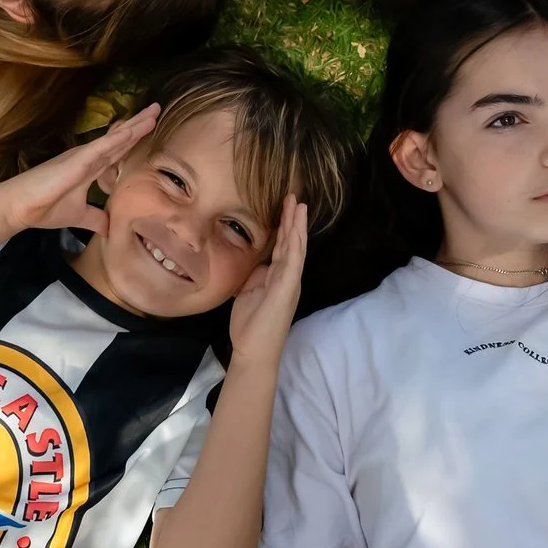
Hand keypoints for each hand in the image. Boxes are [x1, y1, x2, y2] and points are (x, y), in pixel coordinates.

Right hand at [0, 103, 160, 235]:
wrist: (21, 208)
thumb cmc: (45, 208)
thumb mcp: (80, 216)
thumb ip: (97, 219)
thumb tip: (110, 229)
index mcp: (91, 168)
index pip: (118, 151)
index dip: (135, 139)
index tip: (152, 127)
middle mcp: (89, 158)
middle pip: (120, 139)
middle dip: (140, 125)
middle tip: (157, 109)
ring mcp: (83, 157)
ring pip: (114, 139)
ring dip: (134, 126)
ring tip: (153, 113)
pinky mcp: (76, 161)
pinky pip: (100, 148)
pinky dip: (116, 139)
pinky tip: (131, 130)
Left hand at [228, 198, 308, 369]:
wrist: (253, 350)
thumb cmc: (249, 325)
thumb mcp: (248, 292)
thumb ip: (254, 276)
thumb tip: (254, 262)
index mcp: (278, 277)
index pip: (282, 246)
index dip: (284, 226)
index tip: (285, 206)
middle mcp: (288, 277)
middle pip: (291, 242)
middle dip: (292, 219)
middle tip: (294, 196)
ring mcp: (290, 282)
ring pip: (295, 247)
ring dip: (297, 226)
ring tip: (299, 204)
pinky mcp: (288, 288)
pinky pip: (293, 262)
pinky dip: (295, 244)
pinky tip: (296, 229)